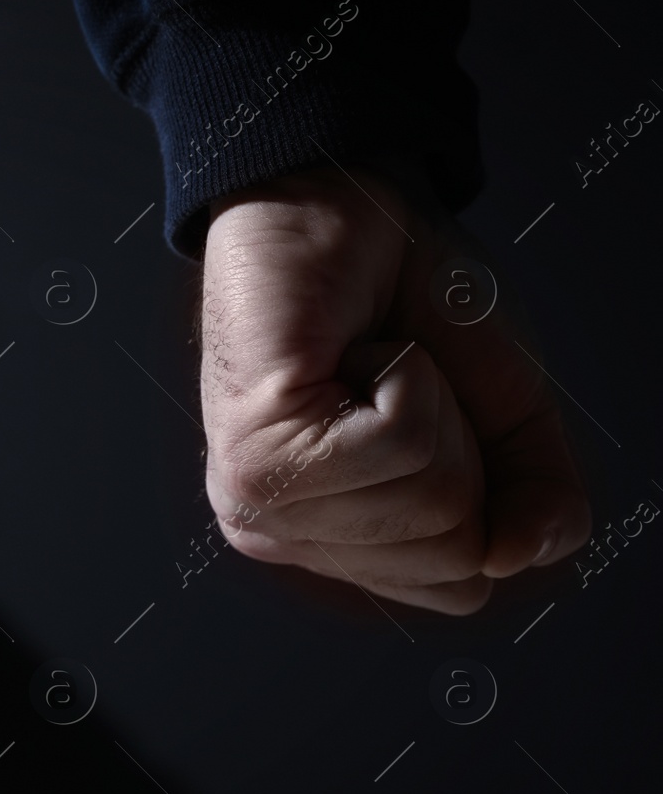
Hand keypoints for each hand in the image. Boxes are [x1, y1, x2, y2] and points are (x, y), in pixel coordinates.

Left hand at [200, 162, 590, 613]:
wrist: (339, 207)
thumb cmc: (404, 306)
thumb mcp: (502, 414)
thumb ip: (535, 500)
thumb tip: (517, 557)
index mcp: (331, 543)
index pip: (461, 586)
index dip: (484, 489)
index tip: (426, 414)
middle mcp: (282, 539)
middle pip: (453, 556)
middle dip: (461, 447)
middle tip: (393, 384)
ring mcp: (260, 506)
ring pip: (431, 499)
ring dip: (426, 402)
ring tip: (363, 365)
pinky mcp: (257, 456)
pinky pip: (399, 443)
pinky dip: (405, 374)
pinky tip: (344, 354)